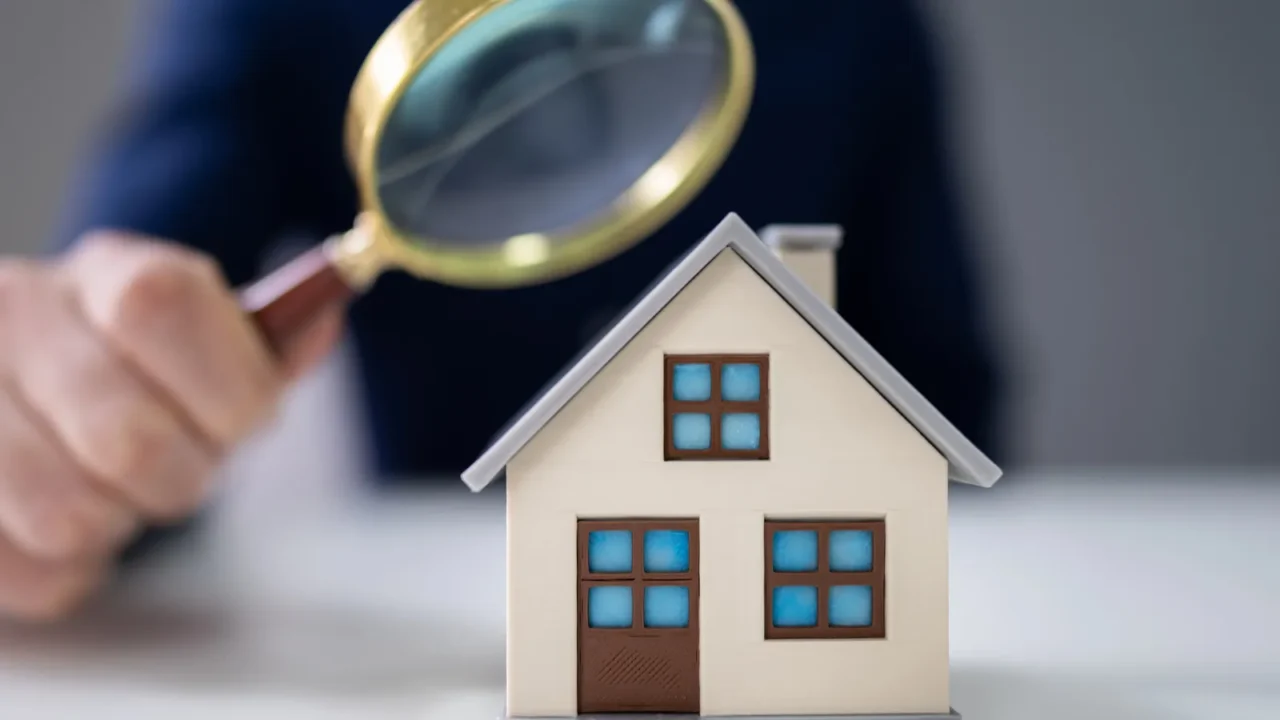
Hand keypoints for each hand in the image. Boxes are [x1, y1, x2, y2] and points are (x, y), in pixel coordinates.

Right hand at [0, 231, 342, 620]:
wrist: (24, 404)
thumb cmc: (142, 382)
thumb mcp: (208, 348)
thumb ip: (267, 347)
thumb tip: (323, 318)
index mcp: (106, 273)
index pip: (163, 302)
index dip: (228, 384)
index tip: (245, 421)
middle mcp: (14, 312)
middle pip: (130, 439)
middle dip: (181, 479)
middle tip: (175, 469)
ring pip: (67, 515)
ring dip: (113, 525)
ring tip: (108, 491)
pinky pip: (29, 571)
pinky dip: (65, 571)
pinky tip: (55, 522)